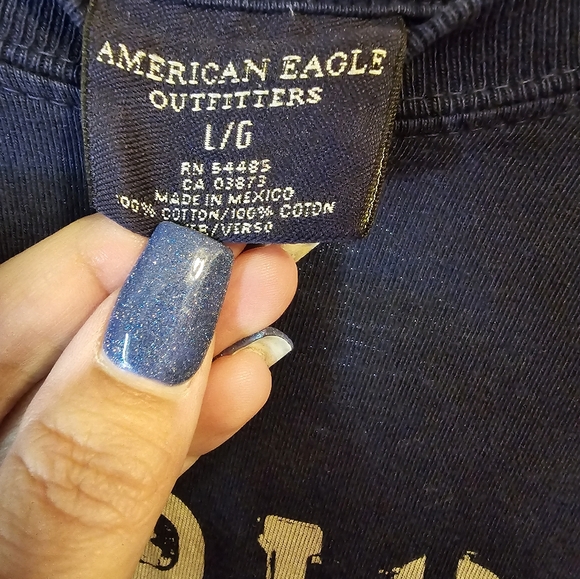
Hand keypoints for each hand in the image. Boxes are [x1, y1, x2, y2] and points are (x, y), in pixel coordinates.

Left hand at [0, 214, 297, 577]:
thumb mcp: (36, 567)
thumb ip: (89, 458)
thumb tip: (166, 328)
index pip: (28, 297)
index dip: (125, 254)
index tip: (212, 231)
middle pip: (78, 335)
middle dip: (180, 293)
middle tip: (261, 257)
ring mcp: (31, 462)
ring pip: (116, 386)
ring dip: (200, 349)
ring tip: (269, 300)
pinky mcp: (73, 501)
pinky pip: (129, 443)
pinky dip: (188, 416)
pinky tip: (241, 382)